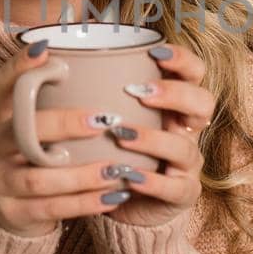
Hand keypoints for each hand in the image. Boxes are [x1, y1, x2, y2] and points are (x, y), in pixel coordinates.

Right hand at [0, 41, 143, 237]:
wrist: (17, 208)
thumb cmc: (39, 153)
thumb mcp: (39, 125)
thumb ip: (60, 99)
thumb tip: (107, 62)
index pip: (2, 85)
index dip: (19, 67)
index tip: (46, 51)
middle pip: (22, 131)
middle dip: (65, 124)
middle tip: (106, 121)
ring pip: (38, 177)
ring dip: (82, 174)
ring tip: (117, 170)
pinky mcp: (11, 211)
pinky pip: (50, 208)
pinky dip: (85, 203)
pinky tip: (113, 196)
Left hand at [102, 42, 214, 227]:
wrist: (122, 201)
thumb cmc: (112, 150)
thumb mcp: (107, 118)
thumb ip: (95, 91)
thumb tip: (48, 53)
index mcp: (174, 105)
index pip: (194, 73)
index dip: (182, 60)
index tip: (155, 52)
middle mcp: (187, 130)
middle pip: (203, 103)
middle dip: (175, 94)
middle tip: (139, 92)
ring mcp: (188, 164)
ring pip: (184, 147)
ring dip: (153, 138)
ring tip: (122, 134)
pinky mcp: (182, 194)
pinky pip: (175, 187)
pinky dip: (152, 181)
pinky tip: (130, 177)